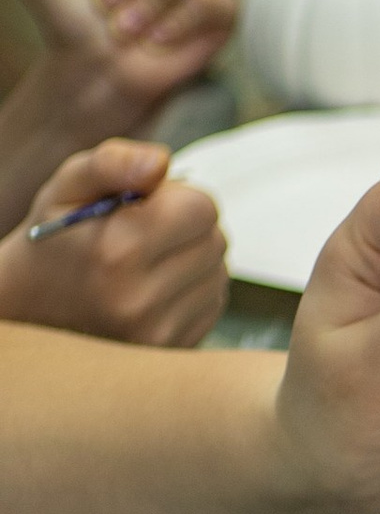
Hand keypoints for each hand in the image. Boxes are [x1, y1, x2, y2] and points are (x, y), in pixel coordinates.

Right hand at [0, 138, 226, 349]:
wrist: (27, 310)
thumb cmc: (53, 242)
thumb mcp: (67, 188)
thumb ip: (112, 162)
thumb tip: (160, 162)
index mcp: (117, 251)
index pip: (202, 207)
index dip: (177, 197)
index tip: (147, 205)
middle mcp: (141, 300)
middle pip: (215, 240)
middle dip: (187, 228)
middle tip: (143, 234)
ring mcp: (158, 334)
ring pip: (218, 274)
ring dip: (192, 260)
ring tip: (145, 264)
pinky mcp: (171, 351)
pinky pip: (211, 304)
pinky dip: (191, 291)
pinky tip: (153, 290)